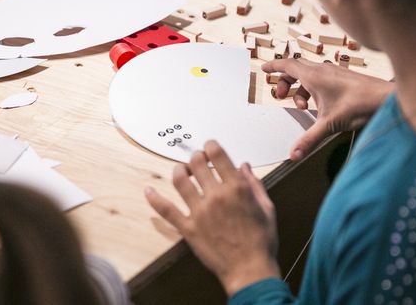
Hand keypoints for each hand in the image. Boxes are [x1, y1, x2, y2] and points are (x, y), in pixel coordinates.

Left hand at [145, 141, 279, 295]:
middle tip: (197, 160)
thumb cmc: (260, 242)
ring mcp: (199, 212)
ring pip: (180, 181)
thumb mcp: (267, 209)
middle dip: (196, 156)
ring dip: (179, 171)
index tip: (209, 147)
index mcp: (236, 189)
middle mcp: (216, 196)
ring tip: (182, 171)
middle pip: (196, 163)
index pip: (217, 154)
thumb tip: (244, 167)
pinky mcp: (188, 228)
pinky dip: (154, 199)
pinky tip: (148, 191)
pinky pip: (167, 210)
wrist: (250, 270)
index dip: (210, 145)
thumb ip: (255, 184)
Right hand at [262, 58, 393, 160]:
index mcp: (314, 76)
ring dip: (300, 89)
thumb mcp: (329, 124)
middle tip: (281, 96)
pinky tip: (319, 106)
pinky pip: (319, 79)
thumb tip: (294, 154)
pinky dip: (313, 90)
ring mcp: (333, 73)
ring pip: (308, 75)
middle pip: (295, 70)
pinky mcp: (341, 78)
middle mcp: (322, 70)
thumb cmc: (361, 104)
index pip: (287, 65)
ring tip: (303, 107)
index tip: (263, 69)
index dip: (273, 66)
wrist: (386, 98)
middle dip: (285, 82)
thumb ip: (309, 139)